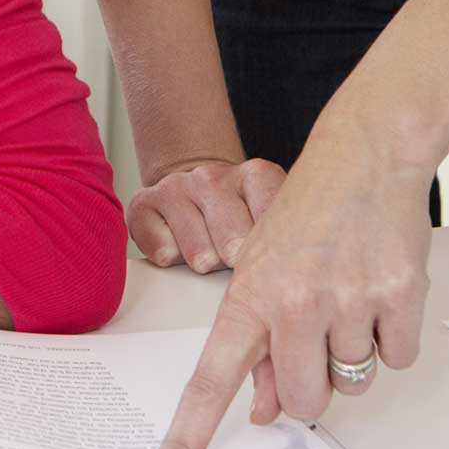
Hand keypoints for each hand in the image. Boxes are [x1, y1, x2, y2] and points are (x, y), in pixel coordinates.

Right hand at [127, 156, 285, 271]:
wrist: (195, 193)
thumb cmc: (242, 219)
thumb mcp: (274, 221)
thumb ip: (294, 235)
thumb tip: (306, 272)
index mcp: (256, 175)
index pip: (274, 218)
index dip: (275, 253)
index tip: (280, 268)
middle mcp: (213, 176)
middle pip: (234, 243)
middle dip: (239, 265)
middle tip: (239, 264)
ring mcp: (175, 187)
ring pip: (199, 252)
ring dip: (206, 263)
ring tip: (212, 256)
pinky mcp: (142, 203)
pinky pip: (161, 250)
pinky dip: (171, 258)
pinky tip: (180, 248)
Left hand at [155, 131, 430, 448]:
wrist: (363, 155)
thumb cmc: (310, 210)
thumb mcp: (265, 268)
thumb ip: (262, 342)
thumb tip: (265, 409)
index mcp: (250, 295)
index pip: (213, 378)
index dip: (192, 430)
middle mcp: (295, 301)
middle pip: (305, 400)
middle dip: (313, 386)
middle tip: (318, 337)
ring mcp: (348, 300)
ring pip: (356, 380)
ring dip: (356, 353)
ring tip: (349, 294)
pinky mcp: (398, 297)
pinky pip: (398, 358)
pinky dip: (393, 336)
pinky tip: (380, 289)